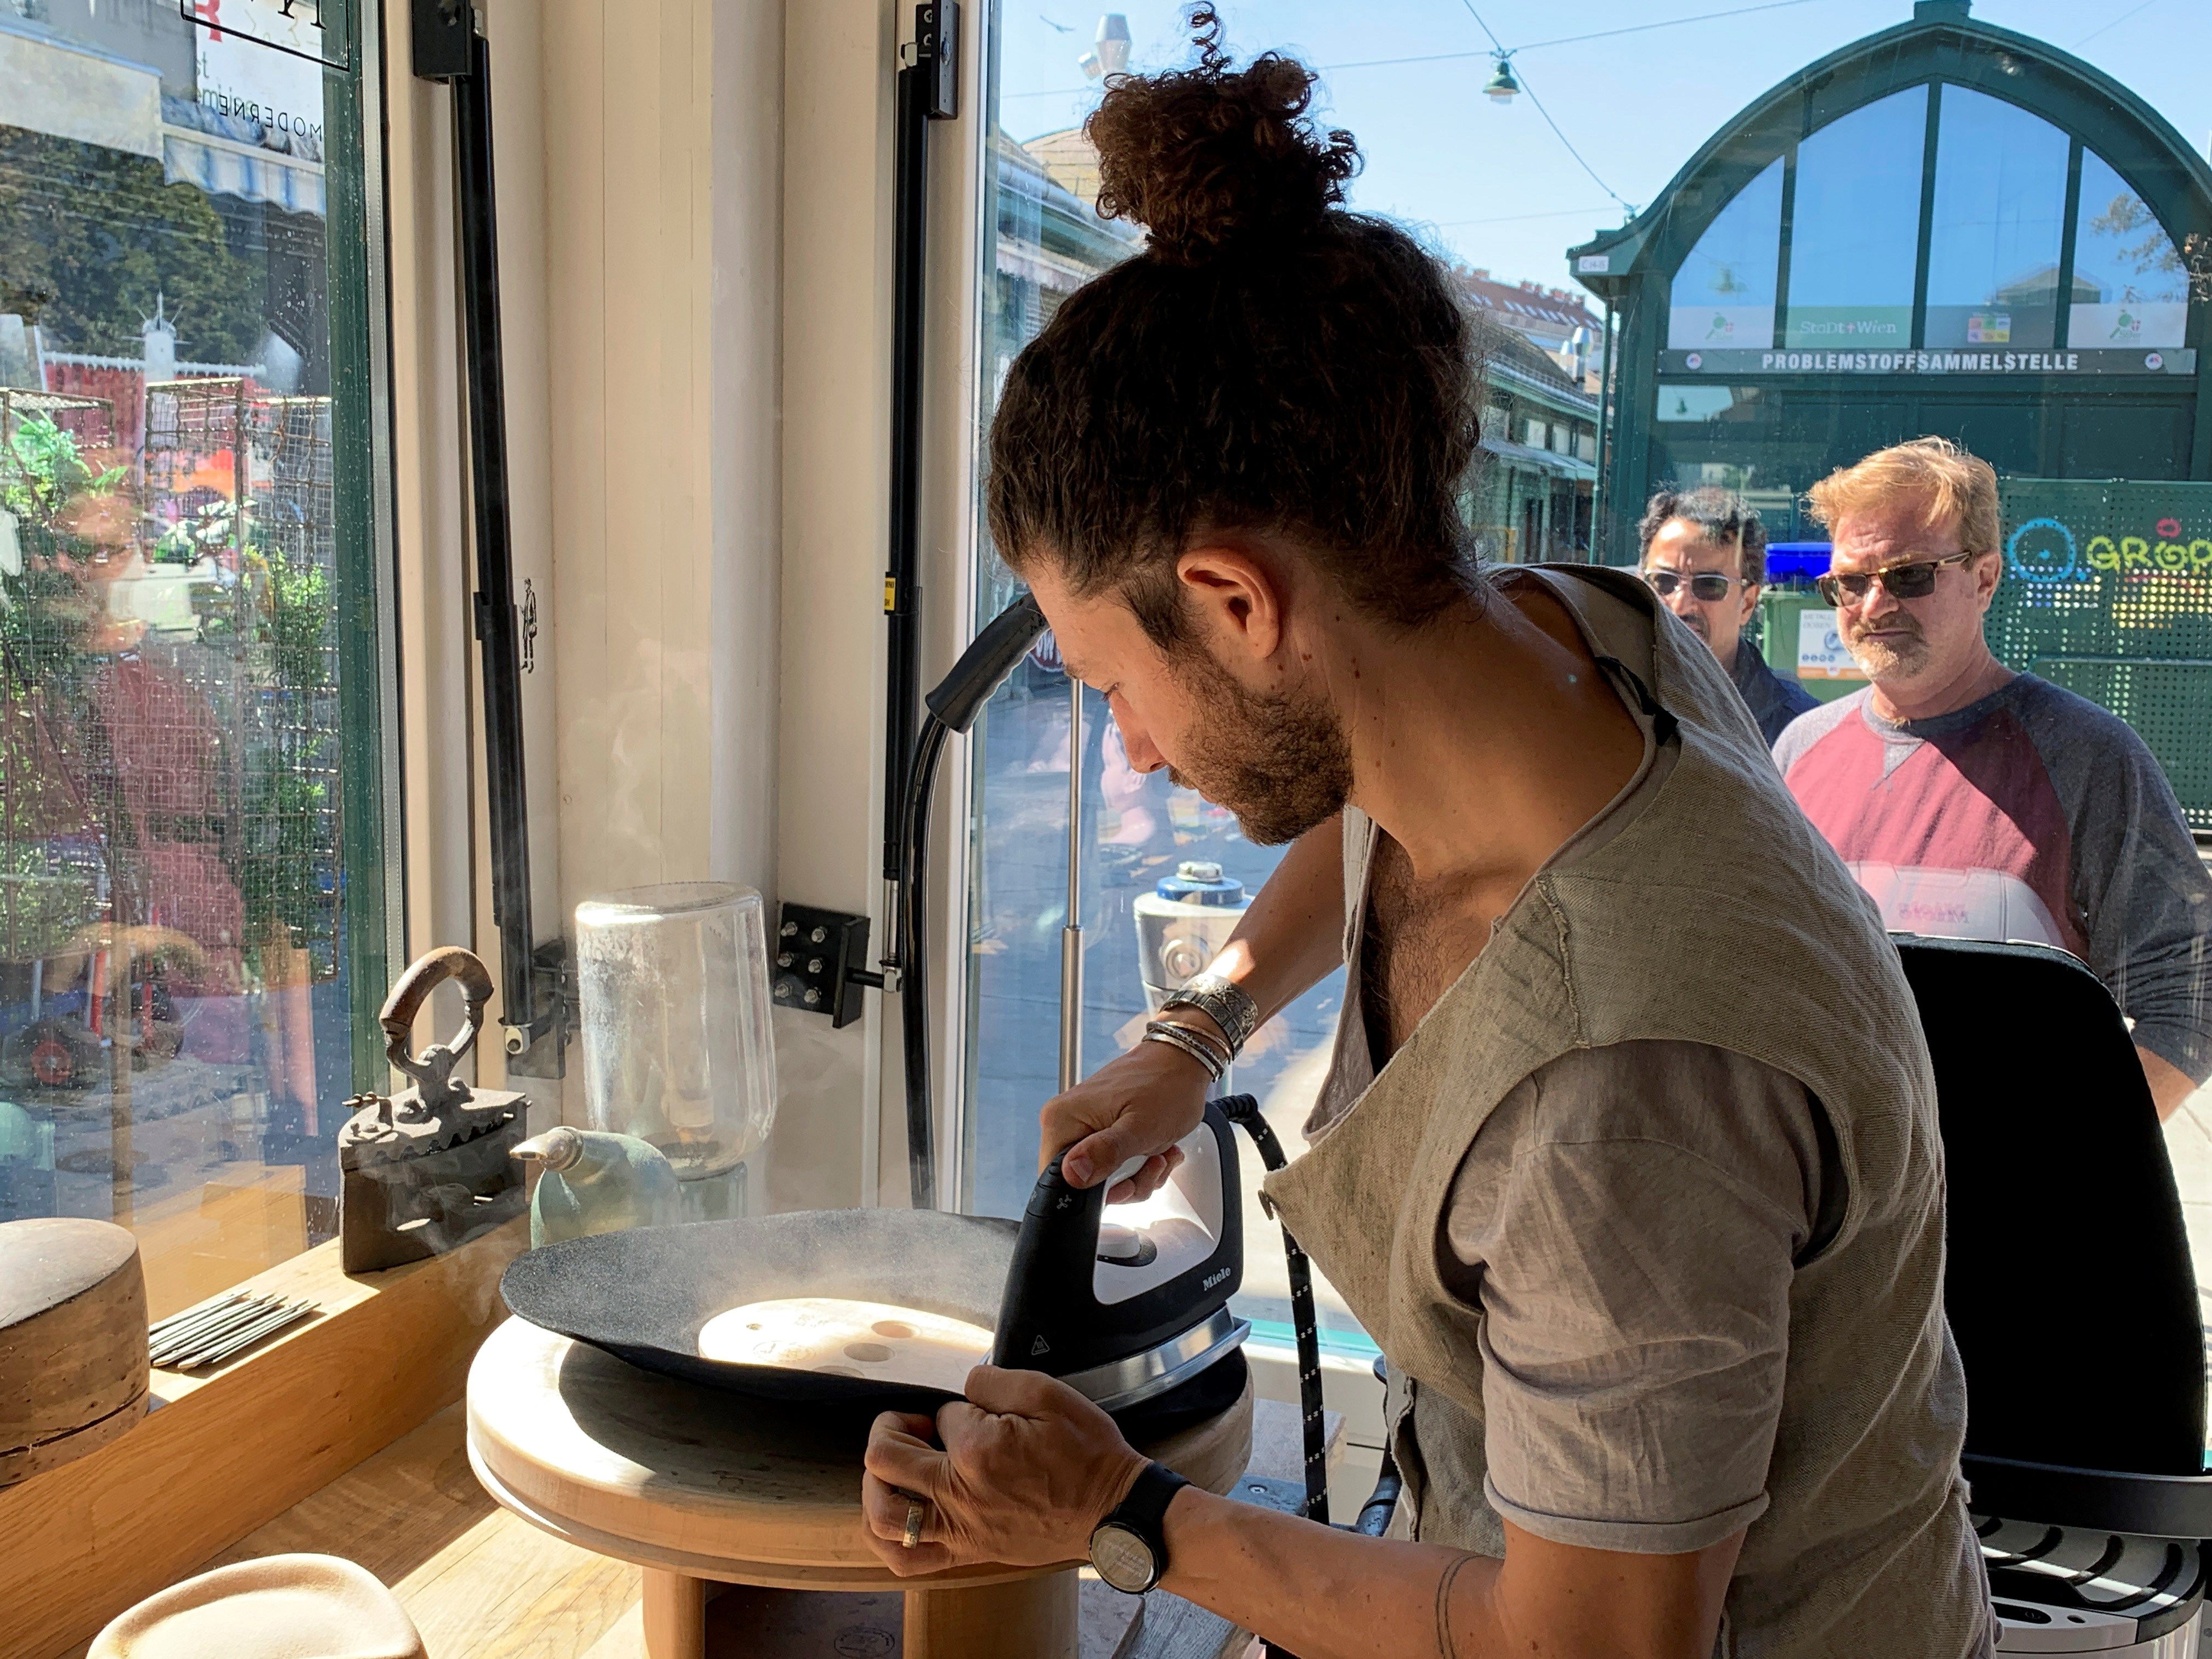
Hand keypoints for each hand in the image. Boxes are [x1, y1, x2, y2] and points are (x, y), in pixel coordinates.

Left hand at [860, 1366, 1148, 1576]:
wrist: (1114, 1511)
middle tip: (915, 1425)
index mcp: (979, 1450)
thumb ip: (996, 1381)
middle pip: (885, 1459)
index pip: (941, 1414)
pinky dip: (891, 1535)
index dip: (956, 1405)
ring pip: (882, 1515)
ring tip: (896, 1467)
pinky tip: (900, 1512)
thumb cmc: (1088, 1456)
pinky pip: (908, 1557)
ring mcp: (962, 1528)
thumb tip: (964, 1386)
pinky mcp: (970, 1551)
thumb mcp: (1050, 1394)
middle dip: (891, 1428)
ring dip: (876, 1483)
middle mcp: (961, 1494)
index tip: (984, 1412)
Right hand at [1039, 1037, 1210, 1199]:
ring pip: (1104, 1180)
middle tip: (1149, 1164)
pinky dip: (1140, 1166)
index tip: (1122, 1182)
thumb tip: (1072, 1174)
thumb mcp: (1140, 1127)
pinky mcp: (1102, 1130)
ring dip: (1139, 1176)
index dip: (1091, 1194)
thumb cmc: (1166, 1085)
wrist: (1184, 1062)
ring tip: (1158, 1153)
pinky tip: (1157, 1149)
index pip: (1055, 1182)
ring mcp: (1085, 1127)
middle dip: (1125, 1184)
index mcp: (1062, 1119)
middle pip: (1083, 1184)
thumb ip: (1106, 1153)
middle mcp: (1066, 1123)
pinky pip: (1115, 1166)